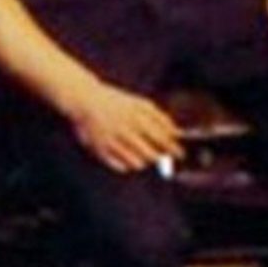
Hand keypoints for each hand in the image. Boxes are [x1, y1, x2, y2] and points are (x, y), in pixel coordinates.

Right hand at [65, 82, 183, 173]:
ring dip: (145, 162)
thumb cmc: (118, 102)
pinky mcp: (99, 150)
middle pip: (150, 153)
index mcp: (137, 118)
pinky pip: (119, 166)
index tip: (181, 154)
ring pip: (136, 163)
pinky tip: (130, 161)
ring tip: (146, 158)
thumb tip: (177, 132)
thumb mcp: (141, 104)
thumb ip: (160, 117)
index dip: (173, 148)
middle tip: (165, 158)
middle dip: (161, 158)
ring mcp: (112, 142)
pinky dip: (127, 166)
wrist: (86, 100)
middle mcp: (125, 131)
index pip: (162, 138)